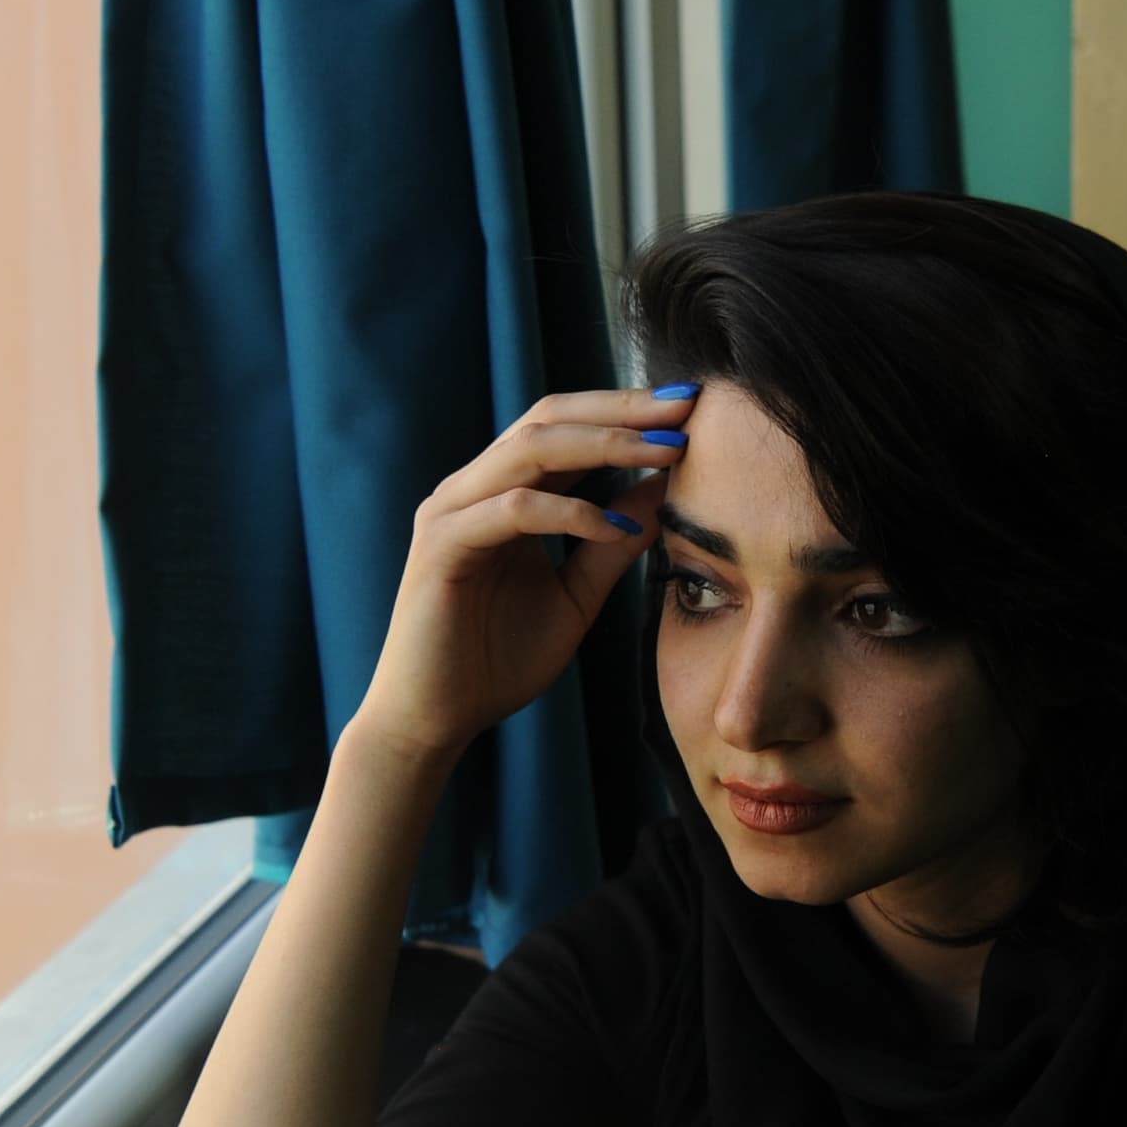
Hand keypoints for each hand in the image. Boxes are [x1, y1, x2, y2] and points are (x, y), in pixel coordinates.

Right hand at [351, 385, 695, 762]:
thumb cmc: (498, 661)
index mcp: (504, 492)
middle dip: (622, 410)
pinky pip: (513, 509)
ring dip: (605, 444)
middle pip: (550, 417)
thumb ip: (614, 544)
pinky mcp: (442, 545)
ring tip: (665, 451)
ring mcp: (452, 511)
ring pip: (531, 449)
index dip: (627, 412)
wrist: (434, 720)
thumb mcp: (577, 595)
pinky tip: (615, 525)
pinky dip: (568, 511)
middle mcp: (474, 488)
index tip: (691, 408)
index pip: (568, 427)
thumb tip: (665, 490)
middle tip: (685, 406)